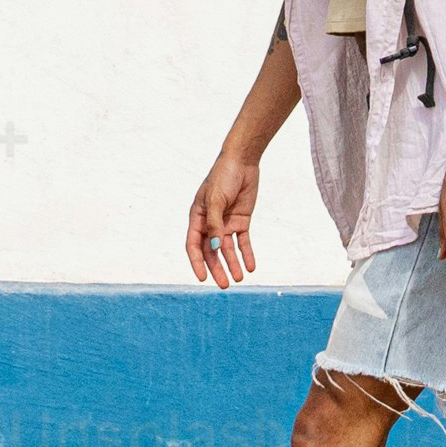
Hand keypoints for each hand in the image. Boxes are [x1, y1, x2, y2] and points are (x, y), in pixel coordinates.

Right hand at [186, 152, 260, 289]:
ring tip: (239, 279)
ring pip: (228, 249)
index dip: (197, 262)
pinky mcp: (241, 220)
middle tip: (225, 285)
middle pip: (212, 251)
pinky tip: (251, 267)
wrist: (242, 161)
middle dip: (217, 268)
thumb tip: (215, 247)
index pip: (194, 245)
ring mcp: (226, 222)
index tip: (203, 278)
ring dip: (233, 264)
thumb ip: (215, 224)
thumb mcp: (216, 200)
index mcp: (198, 217)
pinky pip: (243, 242)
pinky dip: (246, 254)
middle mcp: (210, 223)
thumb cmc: (223, 176)